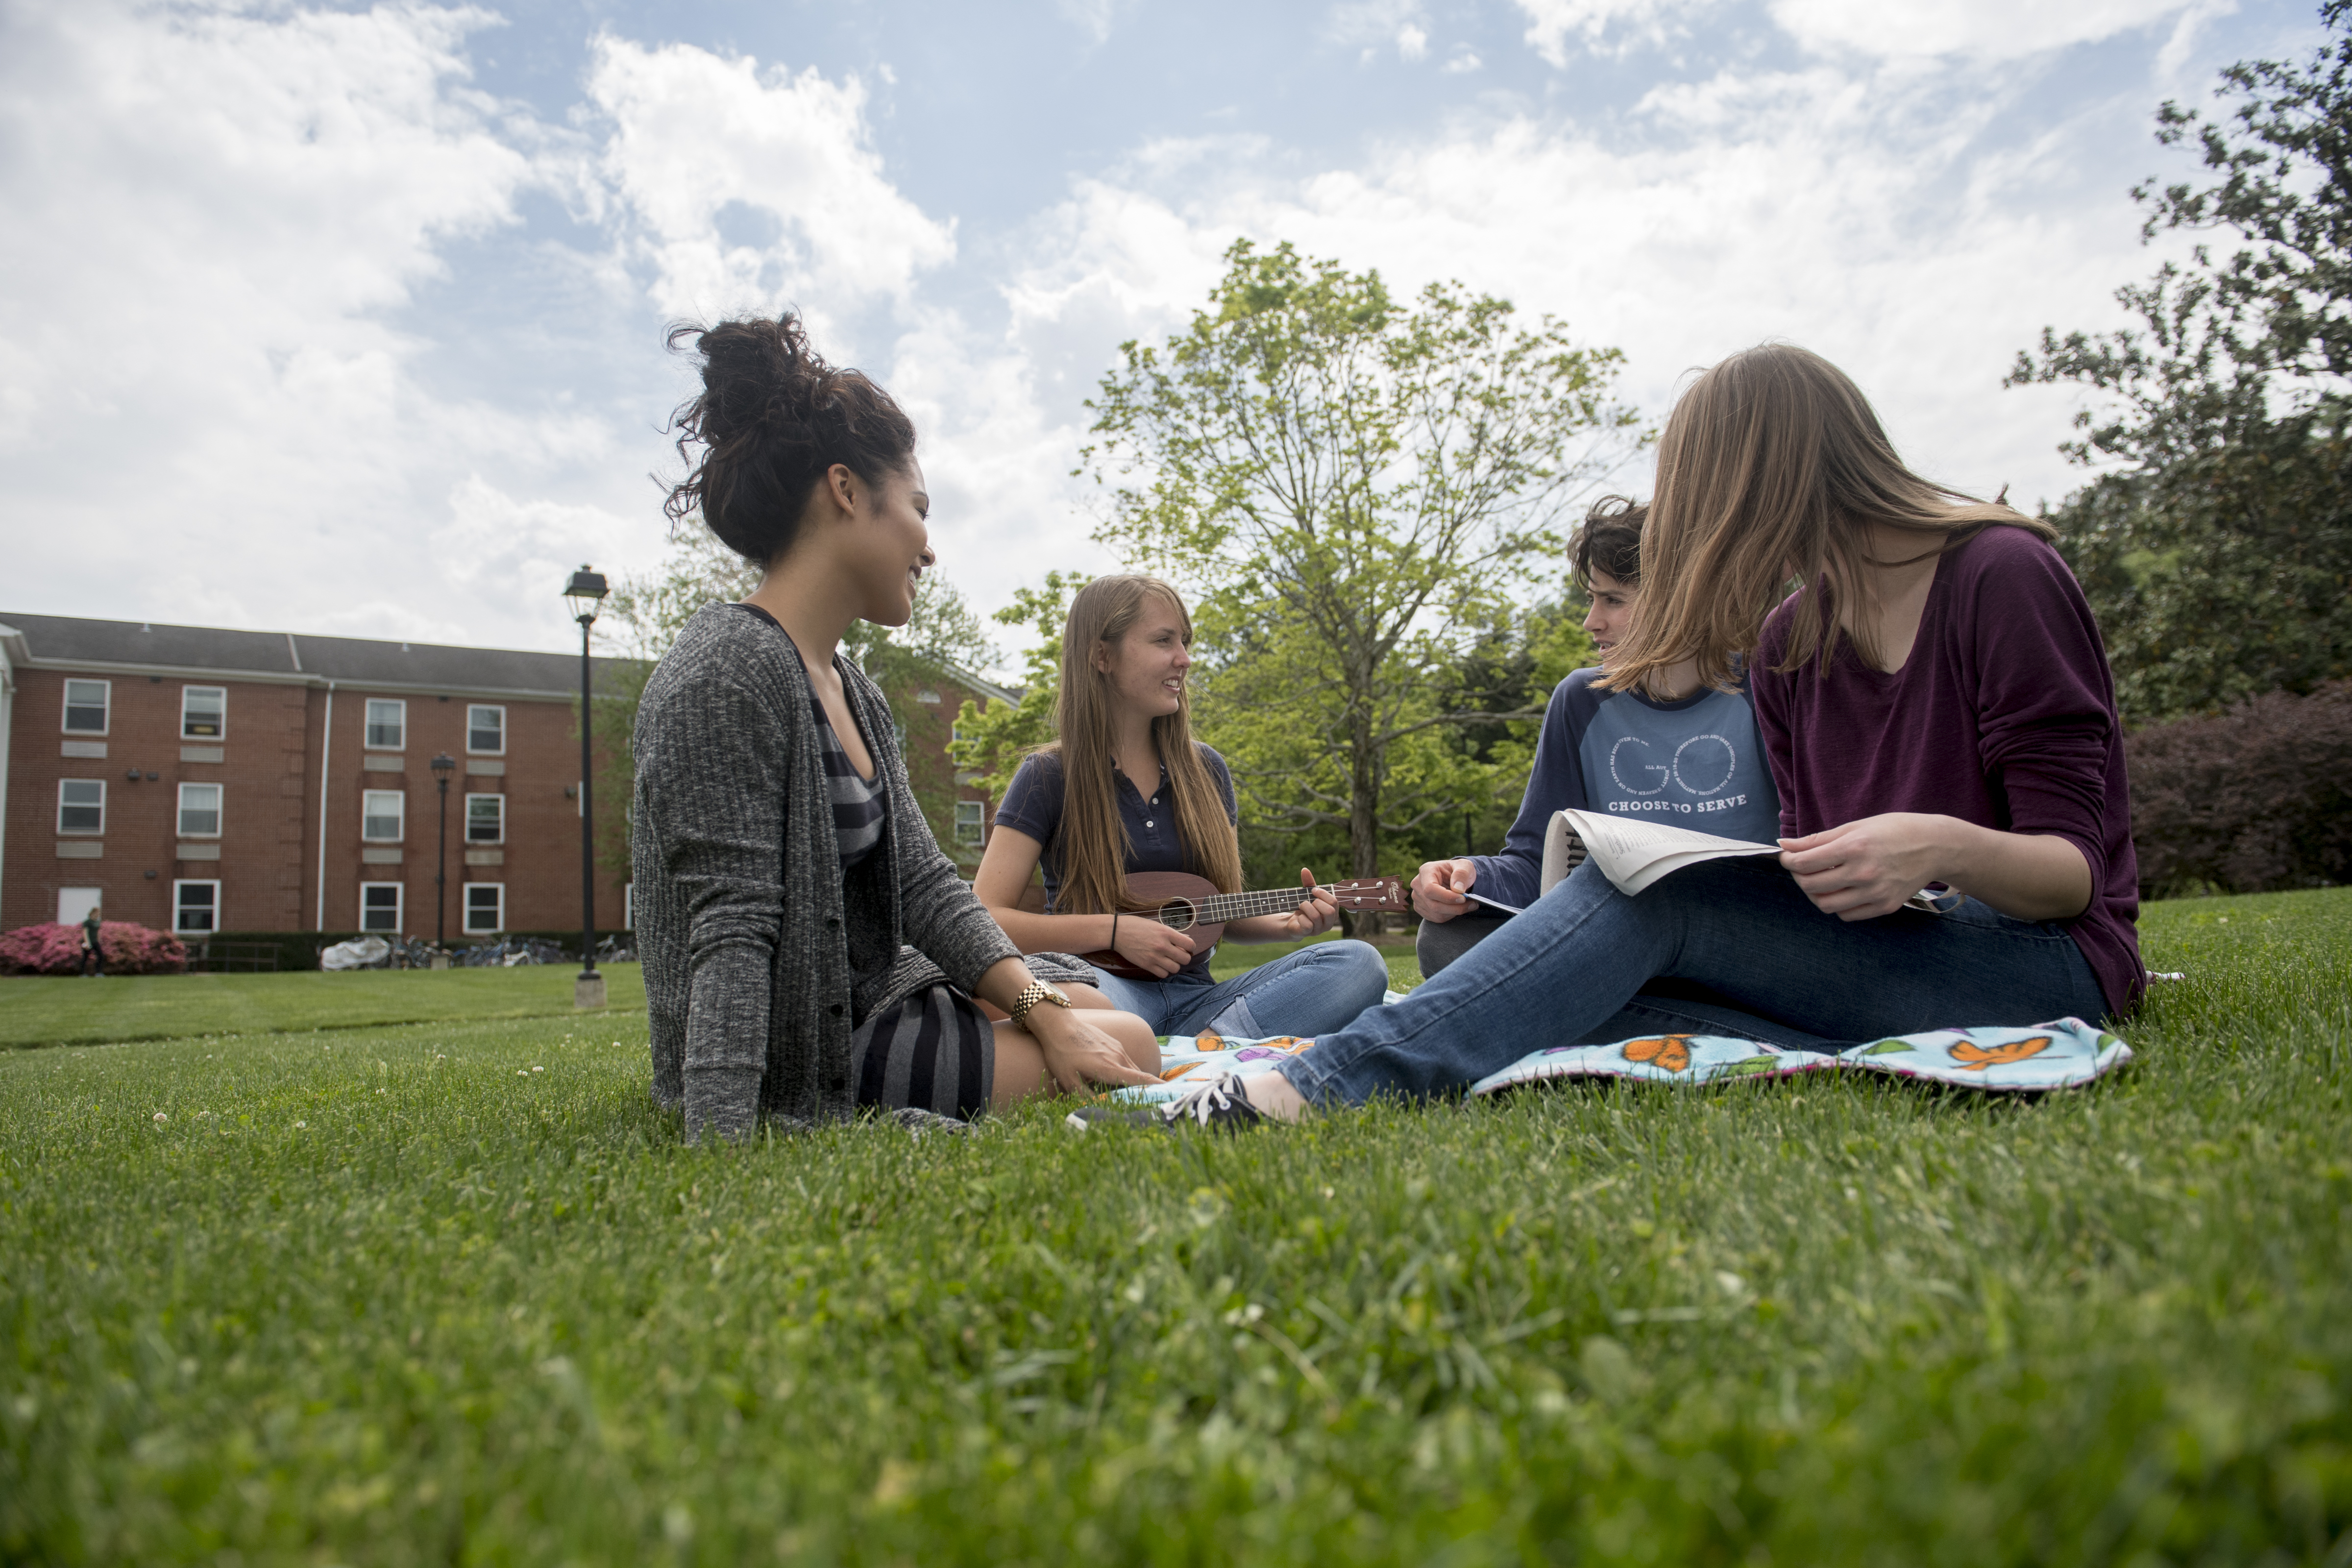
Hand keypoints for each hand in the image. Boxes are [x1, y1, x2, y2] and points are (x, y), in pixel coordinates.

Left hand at [1025, 1006, 1159, 1092]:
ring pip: (1131, 1068)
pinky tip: (1112, 1077)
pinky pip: (1124, 1060)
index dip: (1157, 1088)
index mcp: (1110, 1068)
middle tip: (1148, 1103)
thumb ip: (1086, 1098)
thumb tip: (1100, 1110)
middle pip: (1139, 1077)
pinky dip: (1125, 1071)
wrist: (1057, 1024)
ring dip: (1133, 1081)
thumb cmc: (1061, 1053)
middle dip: (1145, 1090)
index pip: (1141, 1080)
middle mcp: (1118, 1057)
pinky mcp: (1112, 1042)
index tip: (1170, 1094)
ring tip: (1129, 1093)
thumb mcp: (1068, 1081)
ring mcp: (1117, 1048)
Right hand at [1112, 913, 1197, 978]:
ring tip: (1169, 959)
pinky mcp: (1147, 965)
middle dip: (1184, 957)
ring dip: (1174, 965)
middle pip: (1185, 959)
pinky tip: (1160, 964)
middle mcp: (1162, 945)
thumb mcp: (1156, 925)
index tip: (1187, 947)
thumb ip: (1171, 933)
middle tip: (1178, 954)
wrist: (1117, 932)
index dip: (1191, 947)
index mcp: (1166, 932)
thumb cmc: (1136, 925)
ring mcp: (1154, 957)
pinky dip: (1164, 971)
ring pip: (1175, 968)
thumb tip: (1186, 939)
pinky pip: (1163, 974)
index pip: (1190, 944)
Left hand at [1262, 868, 1338, 939]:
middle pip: (1329, 911)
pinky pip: (1307, 925)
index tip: (1313, 890)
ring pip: (1316, 917)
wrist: (1293, 922)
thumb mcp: (1307, 894)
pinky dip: (1300, 917)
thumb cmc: (1305, 908)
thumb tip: (1305, 869)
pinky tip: (1299, 917)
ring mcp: (1320, 930)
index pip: (1334, 902)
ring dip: (1305, 907)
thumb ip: (1308, 882)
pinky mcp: (1309, 933)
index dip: (1323, 894)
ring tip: (1301, 906)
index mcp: (1333, 912)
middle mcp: (1329, 922)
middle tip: (1307, 900)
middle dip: (1316, 902)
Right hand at [1411, 858, 1477, 921]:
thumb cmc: (1459, 871)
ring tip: (1467, 905)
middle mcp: (1418, 884)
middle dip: (1455, 907)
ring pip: (1436, 913)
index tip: (1463, 898)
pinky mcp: (1420, 908)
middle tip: (1472, 904)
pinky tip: (1456, 907)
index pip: (1430, 889)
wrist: (1455, 879)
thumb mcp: (1465, 866)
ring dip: (1454, 912)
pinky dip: (1450, 915)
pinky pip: (1436, 918)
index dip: (1447, 897)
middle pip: (1433, 904)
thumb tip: (1458, 889)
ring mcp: (1417, 897)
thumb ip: (1462, 874)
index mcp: (1426, 871)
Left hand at [1779, 814, 1948, 921]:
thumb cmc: (1894, 831)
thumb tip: (1785, 845)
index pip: (1804, 863)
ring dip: (1815, 894)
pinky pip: (1847, 915)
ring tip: (1819, 880)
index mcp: (1854, 848)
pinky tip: (1840, 890)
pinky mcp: (1885, 906)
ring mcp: (1875, 893)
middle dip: (1799, 877)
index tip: (1787, 857)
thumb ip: (1818, 839)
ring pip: (1826, 905)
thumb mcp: (1855, 827)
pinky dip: (1836, 905)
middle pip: (1811, 886)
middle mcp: (1863, 873)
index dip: (1788, 861)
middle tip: (1801, 868)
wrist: (1935, 846)